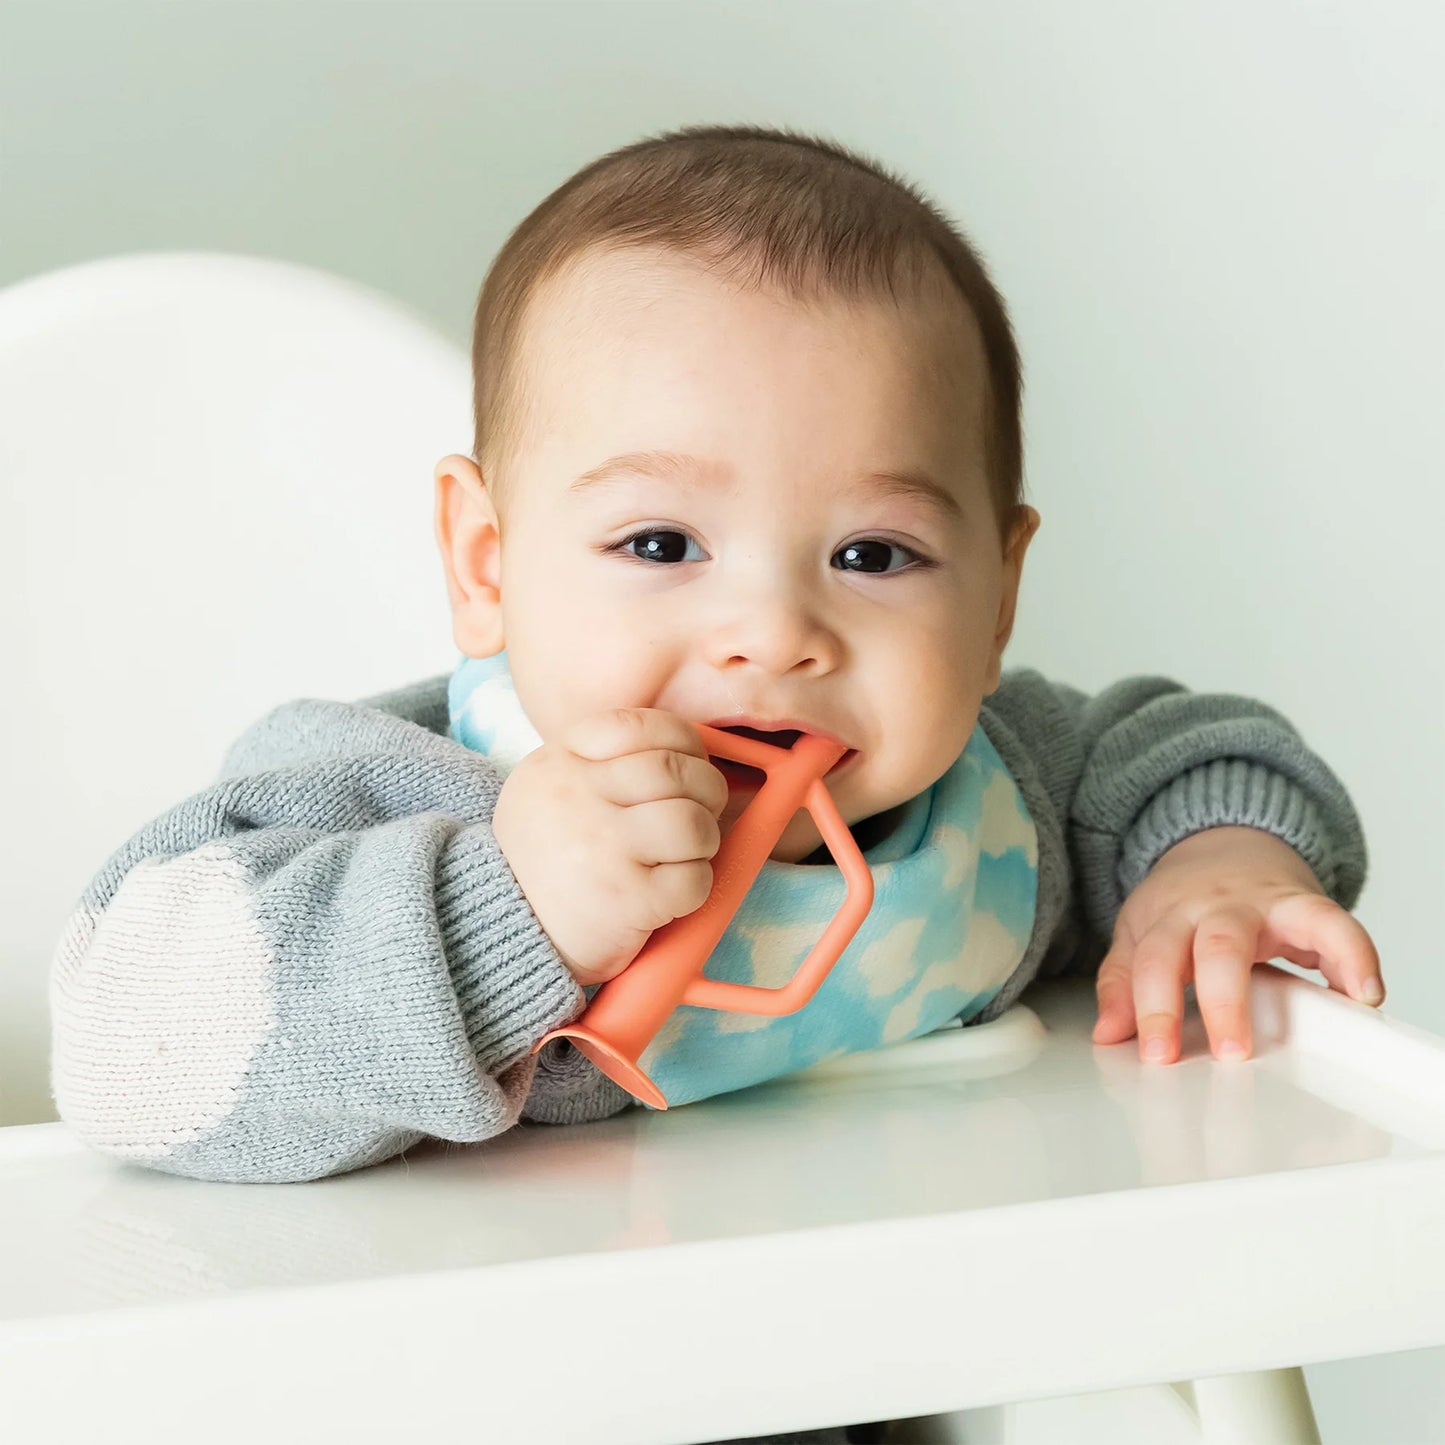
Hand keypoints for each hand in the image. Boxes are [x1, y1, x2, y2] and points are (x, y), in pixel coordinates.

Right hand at [491, 707, 729, 987]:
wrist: (504, 932)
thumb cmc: (544, 859)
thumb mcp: (546, 789)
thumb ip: (601, 762)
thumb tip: (685, 752)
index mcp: (558, 763)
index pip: (639, 726)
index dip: (683, 740)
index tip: (690, 761)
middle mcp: (578, 798)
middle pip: (674, 771)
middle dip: (708, 789)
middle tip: (704, 810)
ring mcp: (603, 848)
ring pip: (691, 822)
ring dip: (705, 838)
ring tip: (688, 853)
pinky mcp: (627, 899)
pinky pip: (694, 879)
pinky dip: (697, 885)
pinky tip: (673, 891)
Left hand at [1091, 825, 1383, 1063]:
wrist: (1222, 843)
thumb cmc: (1180, 900)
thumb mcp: (1139, 932)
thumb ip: (1124, 982)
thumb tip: (1108, 1036)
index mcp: (1168, 918)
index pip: (1152, 962)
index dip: (1151, 1010)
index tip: (1156, 1055)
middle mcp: (1215, 907)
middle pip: (1215, 947)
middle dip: (1222, 1003)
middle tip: (1228, 1055)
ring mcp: (1263, 904)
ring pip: (1275, 932)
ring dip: (1308, 979)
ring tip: (1304, 1033)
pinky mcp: (1306, 905)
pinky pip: (1335, 923)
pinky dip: (1355, 956)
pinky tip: (1362, 994)